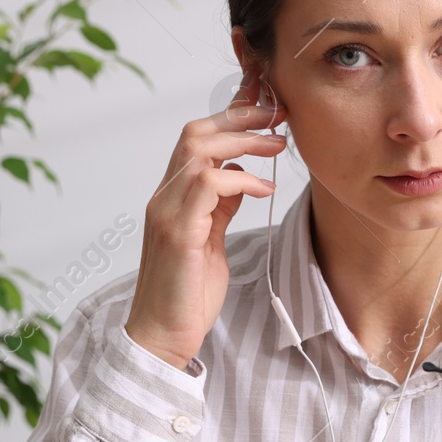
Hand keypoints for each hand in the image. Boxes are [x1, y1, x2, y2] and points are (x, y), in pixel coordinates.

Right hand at [124, 69, 288, 369]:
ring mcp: (167, 211)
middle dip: (240, 117)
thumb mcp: (211, 240)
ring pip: (199, 148)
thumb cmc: (187, 294)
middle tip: (279, 118)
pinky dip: (242, 179)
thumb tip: (242, 178)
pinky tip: (264, 187)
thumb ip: (220, 208)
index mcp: (172, 197)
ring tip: (278, 146)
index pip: (196, 140)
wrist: (163, 336)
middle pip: (195, 132)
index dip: (230, 116)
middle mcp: (164, 197)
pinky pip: (209, 183)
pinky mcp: (178, 231)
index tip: (265, 105)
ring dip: (245, 141)